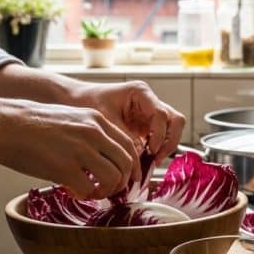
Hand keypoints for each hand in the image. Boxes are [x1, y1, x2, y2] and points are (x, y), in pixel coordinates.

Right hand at [0, 99, 142, 198]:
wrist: (4, 124)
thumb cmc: (30, 123)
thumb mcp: (69, 117)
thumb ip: (89, 133)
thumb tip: (101, 156)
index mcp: (95, 119)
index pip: (129, 145)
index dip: (131, 166)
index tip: (126, 177)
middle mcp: (93, 133)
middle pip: (126, 163)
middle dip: (122, 181)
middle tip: (110, 189)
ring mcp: (80, 150)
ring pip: (113, 178)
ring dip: (106, 191)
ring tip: (93, 193)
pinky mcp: (64, 168)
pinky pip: (88, 189)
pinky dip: (86, 195)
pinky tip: (75, 192)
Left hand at [70, 81, 185, 162]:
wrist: (77, 100)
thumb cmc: (88, 101)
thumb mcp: (106, 119)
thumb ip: (125, 137)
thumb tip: (138, 156)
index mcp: (141, 93)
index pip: (161, 114)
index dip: (160, 134)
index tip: (150, 150)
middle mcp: (150, 101)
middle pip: (176, 120)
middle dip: (170, 140)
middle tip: (157, 157)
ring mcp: (150, 113)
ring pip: (173, 129)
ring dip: (166, 146)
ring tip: (152, 160)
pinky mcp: (146, 125)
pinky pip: (161, 137)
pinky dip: (157, 149)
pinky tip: (145, 159)